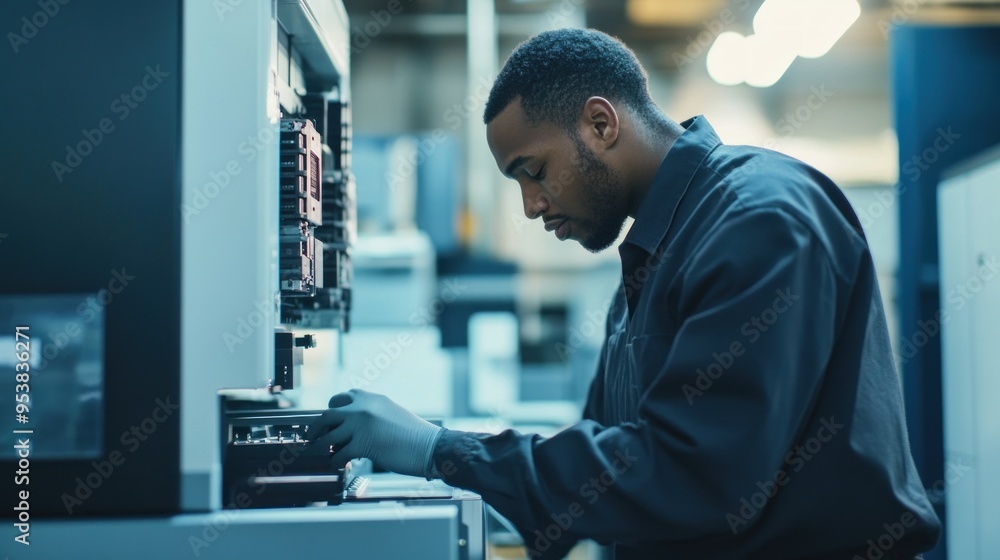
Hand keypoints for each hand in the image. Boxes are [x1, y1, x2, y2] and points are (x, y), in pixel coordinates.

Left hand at [308, 389, 442, 477]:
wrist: (430, 447)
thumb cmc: (415, 436)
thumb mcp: (391, 414)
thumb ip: (372, 415)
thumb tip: (354, 428)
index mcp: (372, 399)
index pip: (343, 397)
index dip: (333, 409)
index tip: (328, 419)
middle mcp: (363, 408)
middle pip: (328, 414)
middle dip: (317, 427)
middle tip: (314, 437)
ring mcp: (361, 425)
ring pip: (329, 436)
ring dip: (323, 448)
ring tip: (324, 455)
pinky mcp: (363, 444)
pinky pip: (338, 454)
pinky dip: (335, 461)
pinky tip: (339, 465)